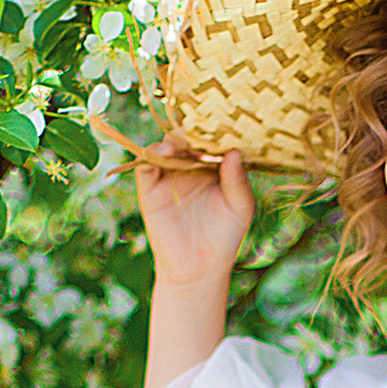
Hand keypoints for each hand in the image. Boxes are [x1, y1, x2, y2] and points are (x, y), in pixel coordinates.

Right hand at [132, 128, 252, 289]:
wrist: (198, 268)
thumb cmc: (225, 236)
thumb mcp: (240, 207)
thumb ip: (238, 181)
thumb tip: (234, 152)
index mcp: (215, 165)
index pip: (215, 139)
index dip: (220, 128)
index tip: (227, 118)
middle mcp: (191, 164)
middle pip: (190, 136)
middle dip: (196, 128)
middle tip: (204, 121)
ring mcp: (169, 173)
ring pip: (167, 145)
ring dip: (174, 138)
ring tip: (185, 139)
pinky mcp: (150, 186)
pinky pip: (146, 163)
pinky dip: (152, 153)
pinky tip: (165, 152)